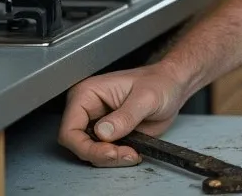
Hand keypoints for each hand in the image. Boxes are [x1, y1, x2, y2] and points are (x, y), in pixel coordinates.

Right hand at [57, 62, 190, 166]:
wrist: (172, 87)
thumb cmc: (160, 82)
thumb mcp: (147, 97)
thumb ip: (126, 115)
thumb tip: (103, 131)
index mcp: (88, 93)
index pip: (69, 129)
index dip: (85, 146)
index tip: (109, 151)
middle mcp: (88, 109)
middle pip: (78, 145)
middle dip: (101, 155)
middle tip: (125, 154)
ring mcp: (97, 123)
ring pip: (91, 152)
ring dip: (112, 158)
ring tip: (132, 152)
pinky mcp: (108, 135)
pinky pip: (104, 154)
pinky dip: (118, 158)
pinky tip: (133, 152)